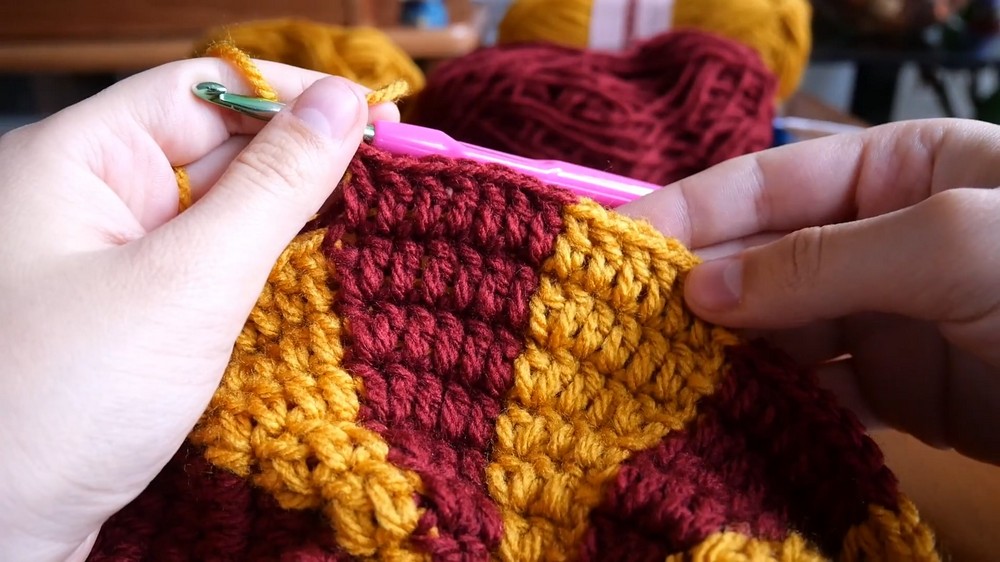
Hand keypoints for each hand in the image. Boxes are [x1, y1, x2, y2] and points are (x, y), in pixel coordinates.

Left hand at [0, 59, 397, 559]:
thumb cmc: (61, 402)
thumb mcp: (187, 282)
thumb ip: (273, 186)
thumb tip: (341, 104)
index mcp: (74, 162)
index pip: (198, 88)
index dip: (288, 95)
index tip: (373, 117)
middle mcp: (84, 202)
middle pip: (210, 149)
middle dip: (297, 166)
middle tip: (389, 183)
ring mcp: (103, 264)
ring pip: (215, 216)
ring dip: (286, 226)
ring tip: (367, 233)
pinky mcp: (125, 320)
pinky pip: (203, 272)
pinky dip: (258, 276)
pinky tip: (312, 286)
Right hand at [620, 118, 999, 465]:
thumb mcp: (949, 242)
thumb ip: (821, 261)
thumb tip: (701, 290)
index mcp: (896, 170)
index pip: (764, 184)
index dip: (684, 211)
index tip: (609, 242)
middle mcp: (880, 237)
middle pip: (762, 260)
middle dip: (692, 289)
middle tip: (613, 322)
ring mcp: (889, 316)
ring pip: (782, 330)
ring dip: (723, 353)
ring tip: (650, 374)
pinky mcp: (904, 389)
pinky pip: (821, 392)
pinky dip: (776, 405)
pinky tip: (725, 419)